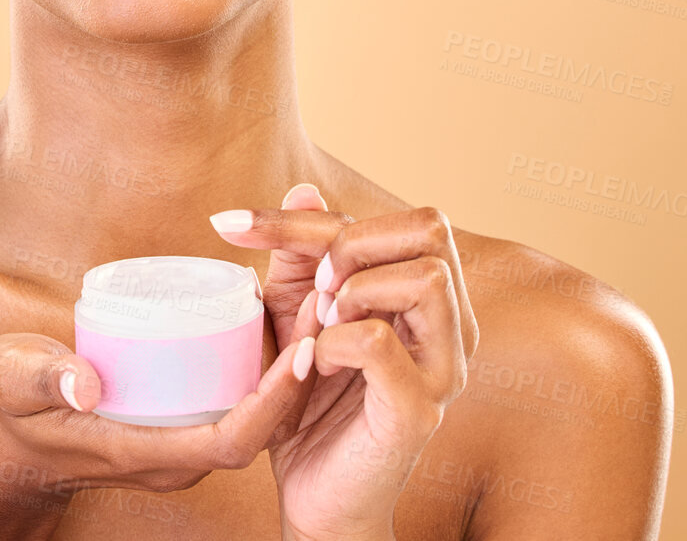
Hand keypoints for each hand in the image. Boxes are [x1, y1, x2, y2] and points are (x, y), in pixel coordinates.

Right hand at [0, 328, 311, 539]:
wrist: (1, 450)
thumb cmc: (6, 411)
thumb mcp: (13, 383)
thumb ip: (44, 378)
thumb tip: (85, 384)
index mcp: (146, 453)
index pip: (232, 440)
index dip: (274, 400)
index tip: (305, 350)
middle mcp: (174, 458)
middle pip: (258, 425)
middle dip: (299, 374)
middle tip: (327, 306)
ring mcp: (177, 445)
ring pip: (253, 414)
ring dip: (289, 366)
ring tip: (315, 300)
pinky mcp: (176, 427)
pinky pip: (235, 402)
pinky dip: (263, 366)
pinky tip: (280, 315)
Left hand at [210, 187, 479, 540]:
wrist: (315, 497)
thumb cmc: (311, 406)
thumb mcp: (295, 318)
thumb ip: (302, 258)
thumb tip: (303, 190)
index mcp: (433, 299)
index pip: (398, 220)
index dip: (309, 216)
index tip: (231, 223)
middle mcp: (455, 328)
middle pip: (432, 228)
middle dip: (353, 241)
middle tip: (314, 287)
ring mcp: (445, 370)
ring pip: (425, 276)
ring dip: (355, 289)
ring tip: (321, 326)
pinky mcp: (418, 412)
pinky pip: (378, 342)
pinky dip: (334, 342)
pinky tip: (316, 365)